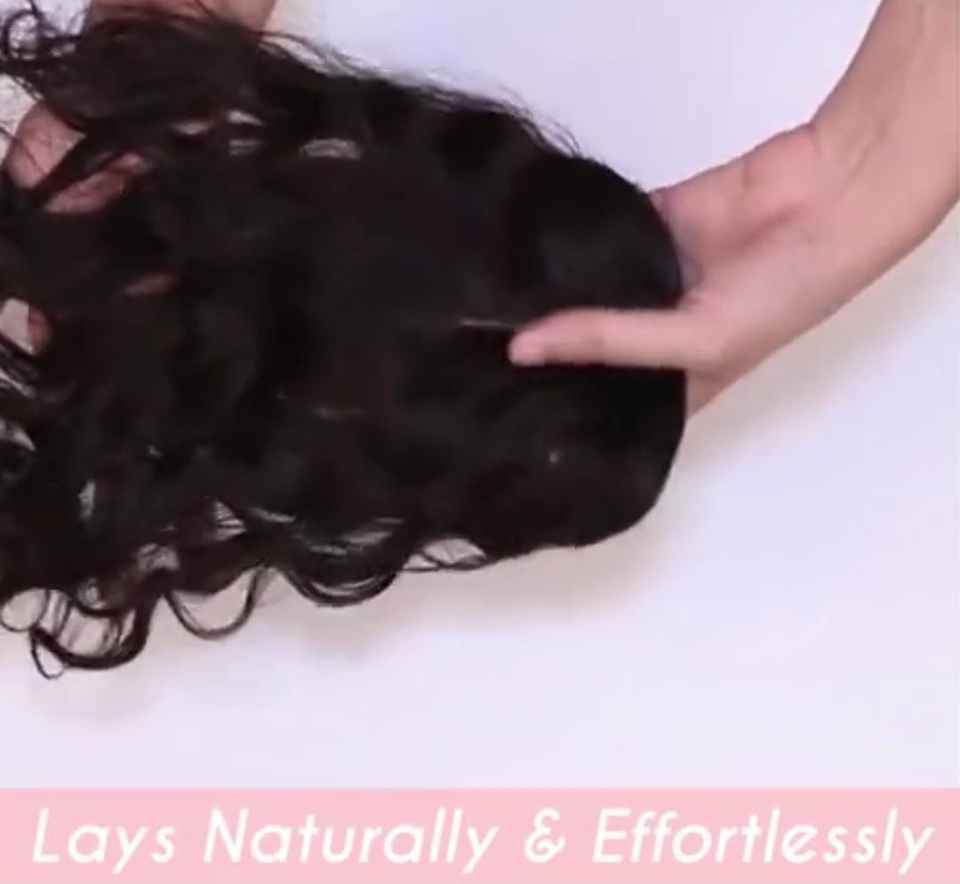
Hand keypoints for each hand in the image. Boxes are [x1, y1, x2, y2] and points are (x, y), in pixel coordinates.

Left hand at [509, 0, 958, 415]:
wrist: (829, 198)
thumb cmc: (784, 293)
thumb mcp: (697, 340)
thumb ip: (610, 341)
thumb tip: (524, 346)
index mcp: (677, 382)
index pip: (608, 404)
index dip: (563, 407)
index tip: (503, 410)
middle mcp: (658, 336)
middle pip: (588, 346)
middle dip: (544, 350)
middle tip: (474, 358)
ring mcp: (651, 280)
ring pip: (586, 291)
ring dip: (548, 296)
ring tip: (479, 309)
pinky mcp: (648, 228)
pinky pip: (598, 239)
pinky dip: (567, 243)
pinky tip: (518, 254)